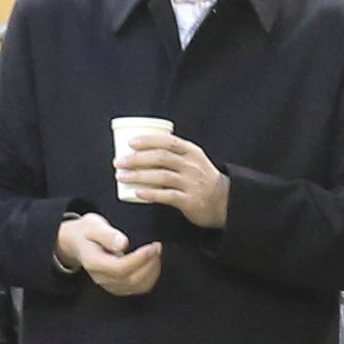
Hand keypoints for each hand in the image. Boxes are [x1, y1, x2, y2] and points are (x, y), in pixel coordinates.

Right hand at [61, 210, 163, 297]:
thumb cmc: (87, 232)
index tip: (151, 246)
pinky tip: (152, 262)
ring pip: (138, 286)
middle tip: (156, 246)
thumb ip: (107, 235)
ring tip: (156, 252)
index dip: (139, 259)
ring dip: (153, 270)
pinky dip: (151, 276)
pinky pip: (140, 288)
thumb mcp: (93, 226)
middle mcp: (102, 278)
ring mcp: (111, 285)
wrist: (79, 243)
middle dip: (149, 264)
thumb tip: (122, 243)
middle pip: (131, 279)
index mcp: (94, 263)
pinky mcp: (119, 287)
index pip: (120, 268)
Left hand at [114, 128, 229, 227]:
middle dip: (136, 159)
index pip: (168, 141)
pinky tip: (137, 193)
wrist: (224, 202)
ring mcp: (192, 184)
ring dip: (138, 176)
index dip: (148, 140)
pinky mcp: (190, 201)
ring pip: (161, 176)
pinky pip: (167, 196)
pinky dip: (150, 194)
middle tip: (119, 162)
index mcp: (192, 152)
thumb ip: (172, 155)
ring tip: (121, 176)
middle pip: (161, 158)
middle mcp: (193, 166)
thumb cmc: (201, 180)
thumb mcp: (193, 161)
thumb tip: (139, 152)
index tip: (130, 143)